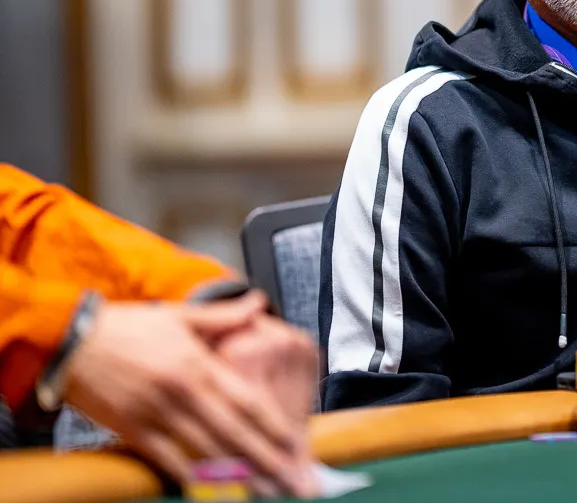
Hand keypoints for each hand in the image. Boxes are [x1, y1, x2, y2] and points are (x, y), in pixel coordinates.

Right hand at [61, 293, 313, 496]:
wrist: (71, 340)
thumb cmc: (128, 327)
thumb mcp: (180, 316)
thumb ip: (224, 317)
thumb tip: (259, 302)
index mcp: (199, 363)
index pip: (246, 400)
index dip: (272, 425)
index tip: (295, 445)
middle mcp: (184, 391)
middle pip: (233, 432)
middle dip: (265, 460)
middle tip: (291, 483)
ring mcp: (158, 413)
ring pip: (206, 451)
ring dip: (237, 475)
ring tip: (264, 493)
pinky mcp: (133, 430)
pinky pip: (168, 460)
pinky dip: (190, 479)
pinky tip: (213, 493)